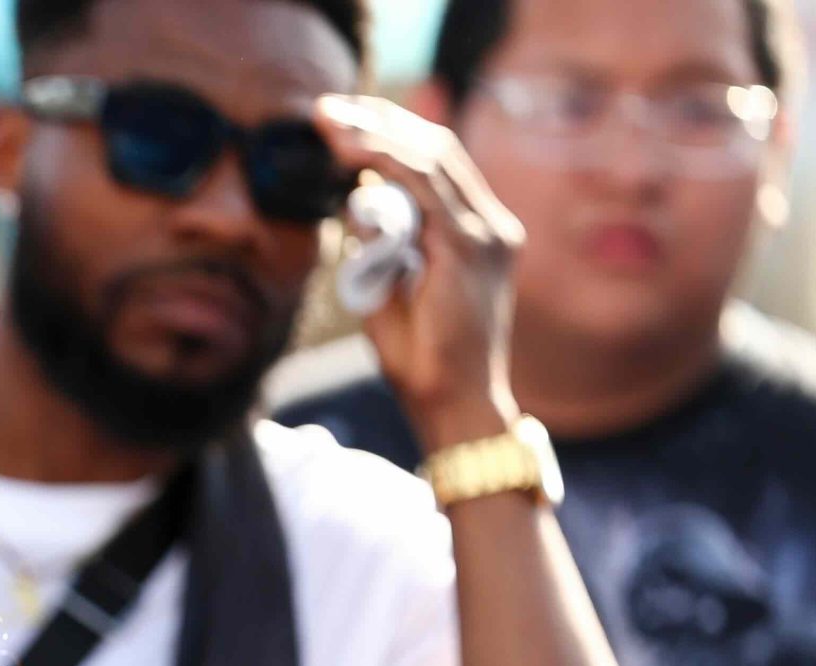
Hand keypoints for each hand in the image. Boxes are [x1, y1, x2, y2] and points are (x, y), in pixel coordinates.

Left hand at [315, 95, 525, 448]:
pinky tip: (352, 152)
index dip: (389, 137)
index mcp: (475, 233)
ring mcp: (486, 233)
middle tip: (326, 111)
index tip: (341, 125)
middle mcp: (489, 225)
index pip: (435, 165)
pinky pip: (427, 185)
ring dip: (377, 134)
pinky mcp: (472, 246)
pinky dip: (388, 161)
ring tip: (330, 123)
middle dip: (379, 122)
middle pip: (436, 148)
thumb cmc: (421, 360)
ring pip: (433, 157)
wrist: (452, 404)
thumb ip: (378, 247)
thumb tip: (356, 205)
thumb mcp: (387, 291)